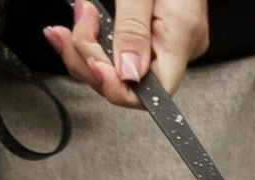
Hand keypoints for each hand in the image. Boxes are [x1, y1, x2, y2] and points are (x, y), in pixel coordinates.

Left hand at [44, 0, 207, 105]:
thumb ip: (133, 29)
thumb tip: (128, 73)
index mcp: (181, 38)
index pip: (153, 91)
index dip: (118, 86)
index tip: (91, 61)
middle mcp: (178, 47)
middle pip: (131, 81)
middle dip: (91, 57)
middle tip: (73, 24)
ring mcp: (168, 41)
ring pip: (121, 67)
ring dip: (88, 46)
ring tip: (78, 13)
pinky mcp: (155, 32)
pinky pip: (123, 49)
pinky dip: (97, 39)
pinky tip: (84, 21)